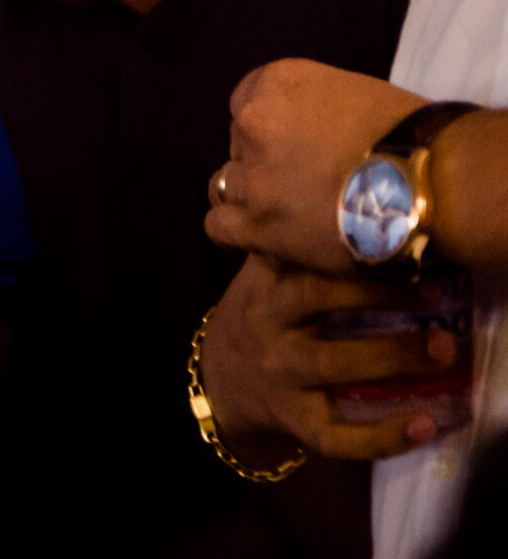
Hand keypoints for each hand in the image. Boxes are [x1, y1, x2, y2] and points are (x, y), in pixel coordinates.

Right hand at [198, 255, 457, 464]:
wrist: (218, 382)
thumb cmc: (259, 320)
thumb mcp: (262, 280)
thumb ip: (297, 254)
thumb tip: (374, 224)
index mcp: (263, 282)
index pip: (299, 252)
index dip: (346, 246)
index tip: (398, 241)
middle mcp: (264, 322)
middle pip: (315, 298)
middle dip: (377, 293)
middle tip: (436, 295)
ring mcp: (276, 373)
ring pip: (331, 363)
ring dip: (391, 356)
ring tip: (442, 350)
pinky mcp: (291, 419)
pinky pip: (336, 435)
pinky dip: (383, 436)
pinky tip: (424, 425)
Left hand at [209, 59, 424, 270]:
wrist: (433, 182)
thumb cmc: (411, 133)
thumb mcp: (355, 95)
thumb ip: (319, 109)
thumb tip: (317, 128)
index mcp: (276, 83)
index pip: (248, 102)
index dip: (271, 128)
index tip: (294, 145)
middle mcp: (253, 123)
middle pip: (240, 144)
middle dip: (266, 161)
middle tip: (302, 183)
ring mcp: (253, 176)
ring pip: (228, 184)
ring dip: (253, 197)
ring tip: (285, 213)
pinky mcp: (259, 225)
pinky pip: (219, 226)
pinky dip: (232, 234)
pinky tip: (251, 239)